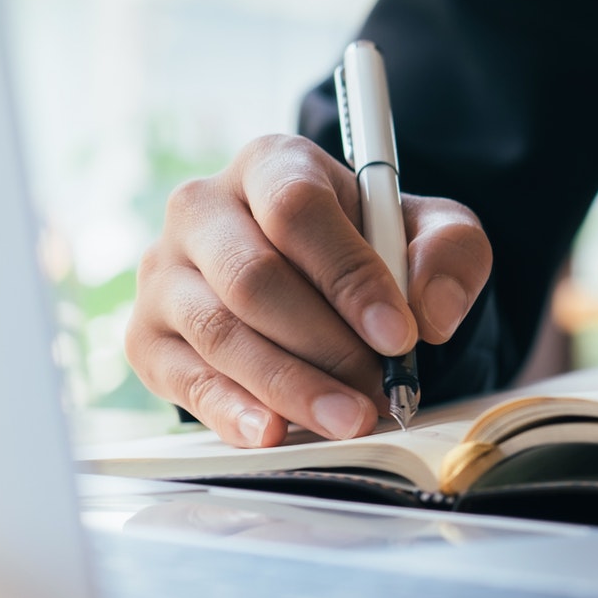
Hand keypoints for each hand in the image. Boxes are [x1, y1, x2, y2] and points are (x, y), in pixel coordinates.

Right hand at [126, 135, 491, 446]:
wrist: (319, 282)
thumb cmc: (372, 248)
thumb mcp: (431, 233)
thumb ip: (449, 253)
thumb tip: (428, 310)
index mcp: (271, 166)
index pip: (297, 211)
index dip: (350, 276)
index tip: (399, 335)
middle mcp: (201, 209)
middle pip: (252, 278)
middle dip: (324, 344)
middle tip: (380, 389)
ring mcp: (165, 274)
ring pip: (219, 332)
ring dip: (290, 385)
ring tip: (349, 419)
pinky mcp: (148, 337)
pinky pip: (183, 379)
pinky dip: (231, 411)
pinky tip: (274, 432)